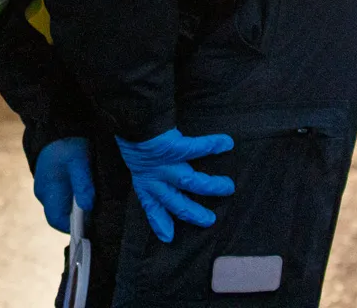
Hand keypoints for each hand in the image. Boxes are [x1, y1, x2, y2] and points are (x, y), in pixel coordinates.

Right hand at [32, 138, 95, 233]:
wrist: (56, 122)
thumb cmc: (68, 144)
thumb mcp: (80, 162)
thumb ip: (83, 185)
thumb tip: (87, 208)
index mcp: (47, 190)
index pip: (57, 221)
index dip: (73, 226)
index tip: (91, 221)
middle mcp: (42, 192)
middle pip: (59, 215)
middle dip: (76, 216)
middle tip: (94, 207)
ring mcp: (44, 186)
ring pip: (60, 205)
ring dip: (74, 206)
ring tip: (90, 195)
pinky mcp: (48, 181)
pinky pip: (59, 196)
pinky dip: (71, 197)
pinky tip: (83, 187)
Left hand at [116, 128, 235, 242]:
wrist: (127, 119)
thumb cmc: (131, 136)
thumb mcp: (133, 158)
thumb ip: (144, 165)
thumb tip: (149, 163)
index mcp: (145, 182)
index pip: (152, 207)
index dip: (160, 222)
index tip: (167, 238)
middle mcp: (155, 178)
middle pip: (177, 203)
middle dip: (193, 214)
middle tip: (209, 220)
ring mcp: (166, 165)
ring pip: (191, 182)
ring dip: (211, 187)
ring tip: (228, 187)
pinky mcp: (174, 147)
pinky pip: (197, 147)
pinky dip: (212, 145)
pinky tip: (226, 142)